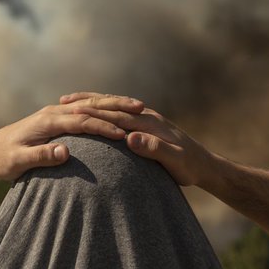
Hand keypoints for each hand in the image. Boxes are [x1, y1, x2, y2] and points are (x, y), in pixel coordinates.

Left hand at [0, 95, 144, 179]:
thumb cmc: (4, 160)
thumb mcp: (18, 162)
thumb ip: (41, 157)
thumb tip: (65, 152)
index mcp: (48, 121)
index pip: (82, 121)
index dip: (104, 127)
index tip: (124, 134)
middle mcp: (53, 112)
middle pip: (91, 106)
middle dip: (116, 108)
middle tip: (142, 110)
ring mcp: (55, 112)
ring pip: (90, 103)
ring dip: (114, 103)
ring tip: (138, 106)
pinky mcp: (57, 116)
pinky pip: (85, 107)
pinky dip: (103, 106)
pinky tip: (117, 109)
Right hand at [59, 93, 215, 186]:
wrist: (207, 165)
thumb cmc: (190, 166)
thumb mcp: (175, 161)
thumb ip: (154, 149)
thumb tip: (130, 138)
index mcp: (149, 123)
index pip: (116, 115)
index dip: (93, 113)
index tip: (70, 111)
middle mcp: (146, 116)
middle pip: (111, 106)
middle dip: (87, 102)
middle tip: (61, 102)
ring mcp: (146, 119)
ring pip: (113, 106)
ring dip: (91, 102)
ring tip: (68, 102)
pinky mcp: (145, 126)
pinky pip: (118, 114)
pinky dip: (102, 111)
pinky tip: (91, 114)